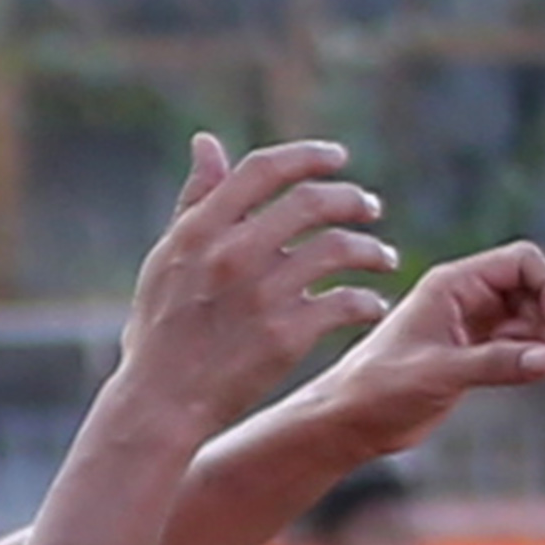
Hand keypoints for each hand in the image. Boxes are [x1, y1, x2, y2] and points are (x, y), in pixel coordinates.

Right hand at [116, 137, 397, 444]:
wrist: (161, 402)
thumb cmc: (162, 329)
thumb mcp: (166, 258)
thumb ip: (194, 200)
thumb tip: (207, 142)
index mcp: (201, 230)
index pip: (264, 169)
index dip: (308, 156)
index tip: (339, 158)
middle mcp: (233, 254)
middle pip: (312, 202)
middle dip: (352, 199)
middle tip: (371, 208)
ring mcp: (263, 294)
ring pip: (339, 249)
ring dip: (371, 249)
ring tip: (383, 257)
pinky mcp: (287, 335)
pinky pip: (346, 303)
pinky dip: (367, 301)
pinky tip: (373, 306)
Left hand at [308, 241, 544, 456]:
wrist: (351, 420)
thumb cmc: (380, 388)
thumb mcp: (439, 373)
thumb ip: (496, 363)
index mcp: (453, 284)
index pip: (521, 262)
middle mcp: (467, 298)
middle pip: (534, 287)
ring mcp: (474, 326)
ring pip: (531, 317)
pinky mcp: (477, 355)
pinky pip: (522, 344)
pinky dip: (539, 354)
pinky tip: (543, 369)